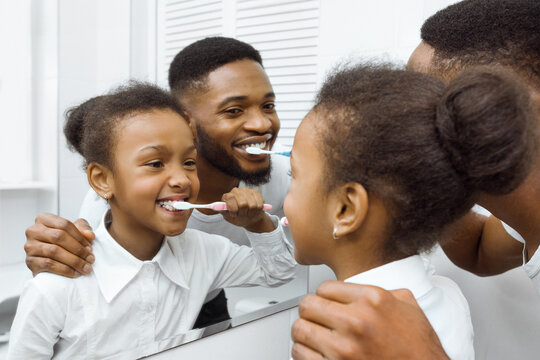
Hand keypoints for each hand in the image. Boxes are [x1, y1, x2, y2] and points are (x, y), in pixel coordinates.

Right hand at [24, 213, 95, 277]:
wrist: (51, 261)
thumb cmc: (64, 242)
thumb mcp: (76, 230)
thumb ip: (84, 228)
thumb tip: (89, 235)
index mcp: (43, 219)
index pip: (64, 224)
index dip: (80, 236)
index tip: (90, 247)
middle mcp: (33, 231)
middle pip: (58, 237)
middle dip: (78, 249)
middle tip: (90, 258)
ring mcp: (30, 246)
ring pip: (53, 251)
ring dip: (74, 261)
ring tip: (85, 267)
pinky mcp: (30, 261)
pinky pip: (48, 264)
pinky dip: (65, 269)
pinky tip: (75, 273)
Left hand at [220, 187, 274, 232]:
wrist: (248, 218)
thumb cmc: (237, 217)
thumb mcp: (228, 217)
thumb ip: (223, 211)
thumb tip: (215, 207)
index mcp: (227, 196)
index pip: (230, 198)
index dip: (234, 209)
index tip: (234, 214)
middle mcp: (236, 191)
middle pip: (243, 203)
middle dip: (243, 213)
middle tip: (242, 214)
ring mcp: (246, 190)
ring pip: (252, 205)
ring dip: (251, 212)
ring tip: (248, 213)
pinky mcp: (255, 192)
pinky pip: (259, 204)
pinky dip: (257, 210)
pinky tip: (254, 209)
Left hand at [291, 281, 448, 359]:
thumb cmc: (420, 350)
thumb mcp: (409, 308)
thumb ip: (386, 292)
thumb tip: (366, 289)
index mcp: (372, 300)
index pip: (325, 287)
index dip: (324, 296)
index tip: (326, 303)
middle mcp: (356, 321)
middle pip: (308, 305)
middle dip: (311, 312)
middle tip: (316, 318)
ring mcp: (344, 348)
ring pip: (300, 329)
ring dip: (305, 333)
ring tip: (314, 336)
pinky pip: (300, 354)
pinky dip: (305, 353)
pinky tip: (316, 353)